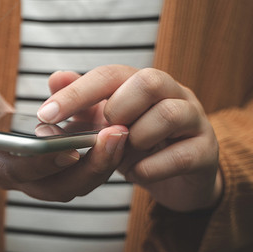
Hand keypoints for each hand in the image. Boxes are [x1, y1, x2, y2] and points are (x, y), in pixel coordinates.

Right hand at [0, 74, 128, 201]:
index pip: (21, 170)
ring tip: (125, 131)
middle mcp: (20, 179)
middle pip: (60, 188)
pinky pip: (88, 170)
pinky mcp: (61, 168)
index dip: (45, 162)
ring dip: (105, 163)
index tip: (70, 148)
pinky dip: (106, 155)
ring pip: (79, 184)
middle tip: (116, 135)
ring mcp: (42, 178)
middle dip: (91, 167)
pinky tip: (123, 127)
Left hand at [37, 66, 222, 211]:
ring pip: (169, 114)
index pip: (109, 75)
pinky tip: (138, 174)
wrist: (179, 176)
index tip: (45, 114)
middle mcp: (171, 93)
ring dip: (137, 138)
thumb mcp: (103, 124)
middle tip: (105, 132)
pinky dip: (152, 168)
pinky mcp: (206, 151)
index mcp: (141, 83)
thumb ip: (80, 103)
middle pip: (148, 80)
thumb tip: (55, 78)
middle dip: (118, 108)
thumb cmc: (136, 144)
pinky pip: (183, 154)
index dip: (76, 93)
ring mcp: (194, 119)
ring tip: (125, 154)